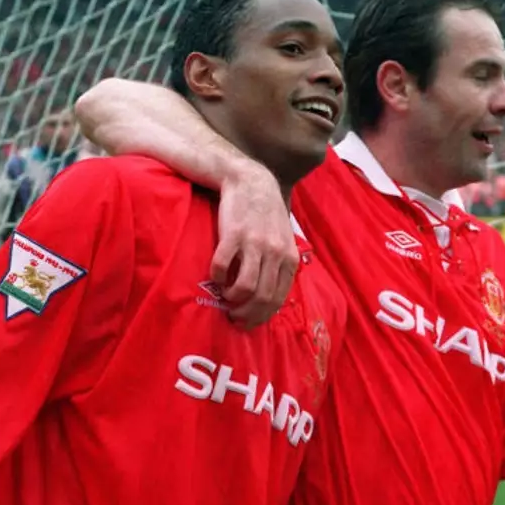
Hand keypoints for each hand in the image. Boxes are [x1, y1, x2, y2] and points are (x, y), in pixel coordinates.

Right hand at [212, 164, 298, 329]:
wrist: (250, 181)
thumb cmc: (266, 214)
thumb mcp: (283, 240)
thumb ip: (281, 265)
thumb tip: (272, 296)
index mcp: (288, 258)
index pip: (277, 299)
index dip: (260, 317)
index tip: (248, 323)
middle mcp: (274, 253)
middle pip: (261, 298)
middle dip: (245, 314)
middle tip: (233, 316)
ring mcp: (254, 244)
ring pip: (244, 288)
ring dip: (231, 299)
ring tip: (225, 297)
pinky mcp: (233, 234)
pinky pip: (222, 267)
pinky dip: (217, 278)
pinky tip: (215, 277)